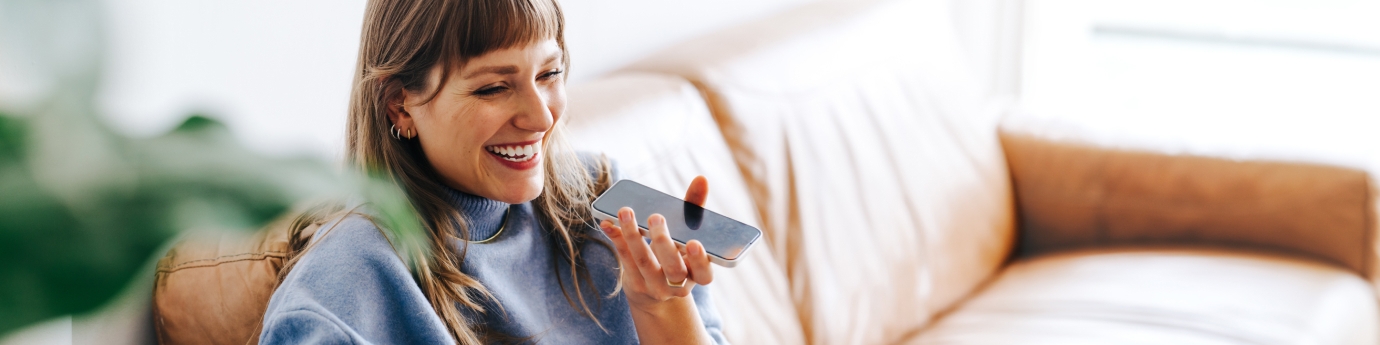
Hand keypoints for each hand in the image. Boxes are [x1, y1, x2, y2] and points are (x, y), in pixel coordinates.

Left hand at [599, 176, 714, 307]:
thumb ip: (695, 208)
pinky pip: (625, 260)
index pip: (705, 274)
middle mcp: (679, 285)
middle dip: (663, 242)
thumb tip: (701, 179)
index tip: (693, 243)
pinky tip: (608, 224)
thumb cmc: (676, 254)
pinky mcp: (635, 283)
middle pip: (673, 269)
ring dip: (633, 235)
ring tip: (625, 212)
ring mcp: (655, 287)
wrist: (655, 290)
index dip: (700, 261)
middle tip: (656, 217)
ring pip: (644, 261)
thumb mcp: (688, 235)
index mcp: (697, 274)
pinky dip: (617, 239)